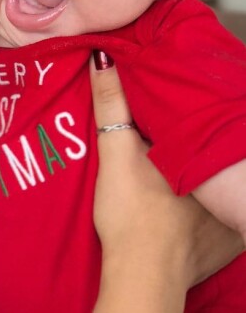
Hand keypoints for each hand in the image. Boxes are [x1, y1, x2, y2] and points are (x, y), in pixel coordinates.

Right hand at [90, 52, 243, 311]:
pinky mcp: (226, 246)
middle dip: (202, 145)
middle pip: (214, 158)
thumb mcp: (116, 151)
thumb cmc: (132, 211)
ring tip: (182, 173)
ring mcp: (230, 220)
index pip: (208, 127)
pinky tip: (191, 207)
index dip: (195, 116)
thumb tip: (103, 59)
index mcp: (205, 159)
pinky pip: (224, 219)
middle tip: (177, 143)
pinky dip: (212, 210)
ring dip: (207, 177)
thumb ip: (112, 104)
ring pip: (221, 189)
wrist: (140, 273)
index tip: (180, 112)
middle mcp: (226, 190)